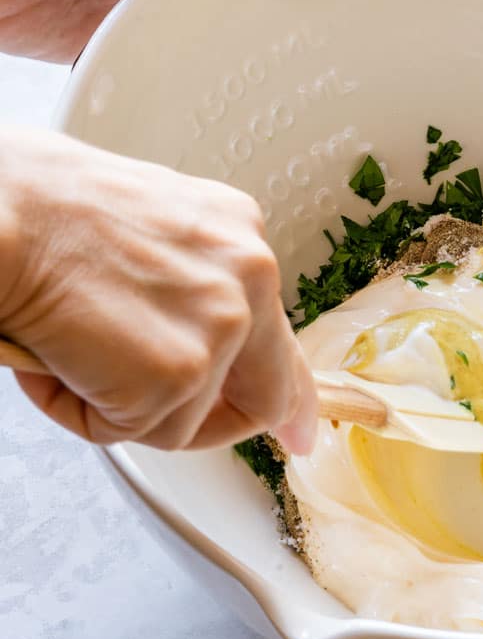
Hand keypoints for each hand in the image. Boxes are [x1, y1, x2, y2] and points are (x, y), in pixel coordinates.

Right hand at [0, 129, 316, 452]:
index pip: (282, 334)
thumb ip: (189, 285)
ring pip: (179, 420)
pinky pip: (124, 431)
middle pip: (266, 394)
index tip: (297, 431)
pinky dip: (77, 409)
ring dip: (115, 401)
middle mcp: (249, 278)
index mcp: (239, 236)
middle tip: (160, 413)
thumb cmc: (47, 208)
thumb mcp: (150, 231)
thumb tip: (190, 340)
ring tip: (70, 342)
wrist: (5, 207)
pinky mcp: (176, 376)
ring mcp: (220, 330)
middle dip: (217, 423)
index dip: (289, 395)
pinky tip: (55, 356)